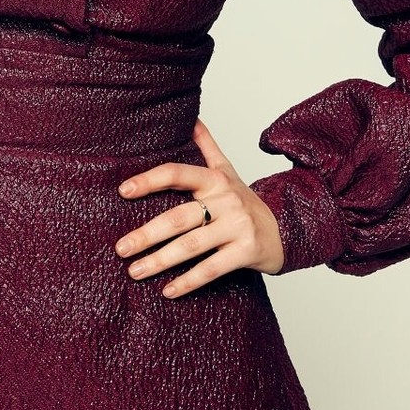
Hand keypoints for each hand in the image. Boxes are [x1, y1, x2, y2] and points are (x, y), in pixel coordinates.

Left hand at [114, 117, 285, 294]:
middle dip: (146, 235)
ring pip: (191, 245)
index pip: (178, 174)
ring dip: (160, 261)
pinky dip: (188, 281)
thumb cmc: (247, 203)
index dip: (149, 180)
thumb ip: (207, 146)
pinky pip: (211, 269)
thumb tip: (191, 118)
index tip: (123, 191)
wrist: (288, 229)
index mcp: (216, 180)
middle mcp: (227, 200)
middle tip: (121, 248)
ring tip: (134, 271)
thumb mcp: (228, 172)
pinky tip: (167, 291)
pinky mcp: (246, 252)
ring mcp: (238, 226)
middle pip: (179, 217)